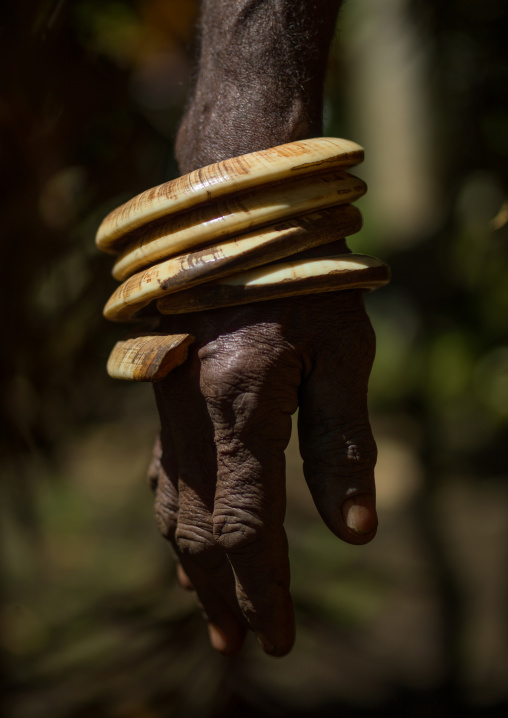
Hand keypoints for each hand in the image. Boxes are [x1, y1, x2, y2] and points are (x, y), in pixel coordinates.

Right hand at [149, 290, 376, 655]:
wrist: (239, 221)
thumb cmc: (305, 279)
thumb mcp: (343, 353)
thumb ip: (343, 443)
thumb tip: (355, 533)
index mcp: (244, 405)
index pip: (252, 524)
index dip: (264, 587)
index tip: (276, 637)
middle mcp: (196, 415)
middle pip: (204, 529)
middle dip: (225, 593)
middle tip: (241, 645)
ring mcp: (172, 407)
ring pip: (175, 507)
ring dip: (194, 567)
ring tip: (212, 613)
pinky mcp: (167, 396)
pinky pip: (164, 473)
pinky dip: (177, 520)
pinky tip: (186, 541)